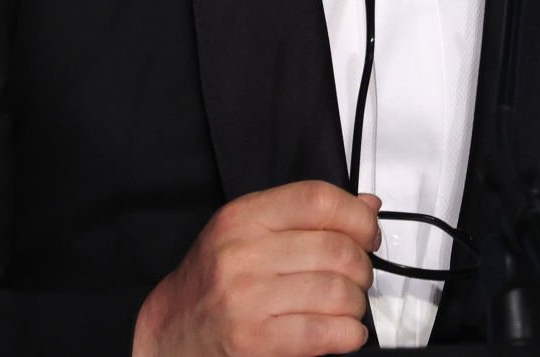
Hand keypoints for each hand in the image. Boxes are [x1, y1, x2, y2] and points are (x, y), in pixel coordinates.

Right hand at [132, 180, 377, 356]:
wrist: (172, 330)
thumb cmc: (215, 280)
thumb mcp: (248, 232)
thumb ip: (305, 216)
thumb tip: (367, 206)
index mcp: (243, 217)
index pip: (318, 200)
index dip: (357, 217)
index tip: (368, 233)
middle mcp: (243, 254)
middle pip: (336, 249)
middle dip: (362, 267)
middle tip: (358, 277)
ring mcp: (247, 298)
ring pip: (337, 292)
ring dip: (356, 304)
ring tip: (347, 307)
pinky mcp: (254, 340)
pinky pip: (324, 332)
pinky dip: (349, 334)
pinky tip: (346, 332)